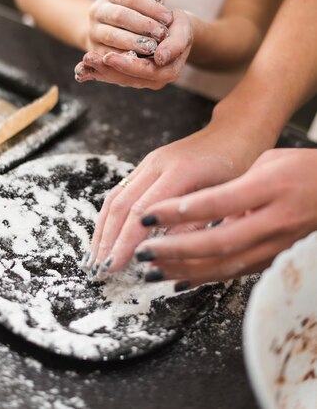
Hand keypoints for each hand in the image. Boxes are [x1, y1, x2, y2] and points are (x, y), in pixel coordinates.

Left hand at [75, 7, 192, 89]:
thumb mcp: (183, 30)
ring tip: (84, 61)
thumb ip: (175, 44)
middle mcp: (154, 80)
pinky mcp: (130, 74)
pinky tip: (82, 70)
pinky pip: (113, 76)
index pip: (145, 71)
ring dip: (100, 71)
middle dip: (107, 69)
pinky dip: (98, 72)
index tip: (109, 57)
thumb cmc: (179, 27)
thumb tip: (160, 58)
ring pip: (118, 78)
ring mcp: (141, 79)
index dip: (127, 65)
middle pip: (128, 79)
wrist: (175, 29)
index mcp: (168, 71)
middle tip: (89, 59)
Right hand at [84, 0, 172, 54]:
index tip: (169, 18)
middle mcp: (97, 10)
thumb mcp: (142, 1)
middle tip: (162, 34)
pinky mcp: (93, 49)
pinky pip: (108, 54)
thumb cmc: (134, 14)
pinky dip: (123, 57)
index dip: (151, 8)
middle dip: (143, 25)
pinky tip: (139, 60)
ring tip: (152, 48)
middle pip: (120, 16)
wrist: (106, 30)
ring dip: (133, 42)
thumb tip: (160, 1)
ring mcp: (93, 31)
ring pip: (112, 36)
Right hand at [85, 119, 259, 277]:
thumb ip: (195, 224)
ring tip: (96, 260)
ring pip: (116, 197)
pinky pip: (121, 192)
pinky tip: (107, 236)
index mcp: (180, 172)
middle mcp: (158, 163)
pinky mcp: (146, 165)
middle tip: (98, 272)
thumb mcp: (227, 197)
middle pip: (121, 205)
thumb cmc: (239, 164)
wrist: (235, 131)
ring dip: (103, 230)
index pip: (141, 212)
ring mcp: (149, 162)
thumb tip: (162, 254)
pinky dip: (110, 217)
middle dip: (107, 240)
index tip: (113, 268)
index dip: (124, 243)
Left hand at [136, 149, 316, 288]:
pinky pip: (235, 273)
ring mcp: (276, 245)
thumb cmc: (302, 170)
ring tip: (151, 271)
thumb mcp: (269, 162)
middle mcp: (274, 220)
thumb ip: (233, 185)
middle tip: (142, 252)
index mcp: (271, 187)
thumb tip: (194, 206)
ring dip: (184, 270)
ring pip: (225, 265)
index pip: (218, 202)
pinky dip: (203, 278)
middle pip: (218, 241)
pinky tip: (178, 280)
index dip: (181, 212)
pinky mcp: (273, 259)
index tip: (149, 216)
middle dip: (175, 250)